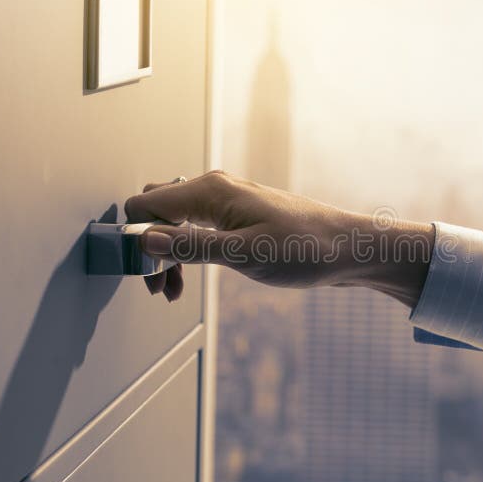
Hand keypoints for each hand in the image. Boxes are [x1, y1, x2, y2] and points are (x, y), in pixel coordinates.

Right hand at [124, 171, 433, 306]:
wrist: (348, 248)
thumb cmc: (304, 249)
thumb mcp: (243, 255)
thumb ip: (190, 248)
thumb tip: (142, 240)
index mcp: (210, 192)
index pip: (145, 205)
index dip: (134, 240)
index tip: (144, 275)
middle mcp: (214, 189)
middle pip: (157, 210)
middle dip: (148, 248)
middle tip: (158, 286)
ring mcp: (227, 201)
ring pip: (175, 221)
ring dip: (166, 254)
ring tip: (172, 292)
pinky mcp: (239, 215)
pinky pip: (197, 228)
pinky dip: (186, 252)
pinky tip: (190, 278)